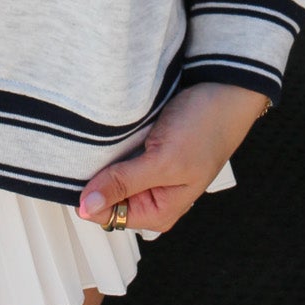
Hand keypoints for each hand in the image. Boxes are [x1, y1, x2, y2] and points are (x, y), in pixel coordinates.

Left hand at [75, 82, 269, 233]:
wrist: (221, 91)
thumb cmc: (204, 129)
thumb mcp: (164, 162)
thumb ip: (125, 184)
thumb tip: (87, 207)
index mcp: (157, 212)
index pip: (105, 214)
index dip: (90, 194)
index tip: (83, 169)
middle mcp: (150, 196)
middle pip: (105, 193)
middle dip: (96, 174)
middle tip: (97, 150)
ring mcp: (146, 172)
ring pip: (108, 171)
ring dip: (102, 157)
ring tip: (106, 138)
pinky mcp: (143, 150)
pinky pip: (116, 152)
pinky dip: (110, 143)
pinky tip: (111, 132)